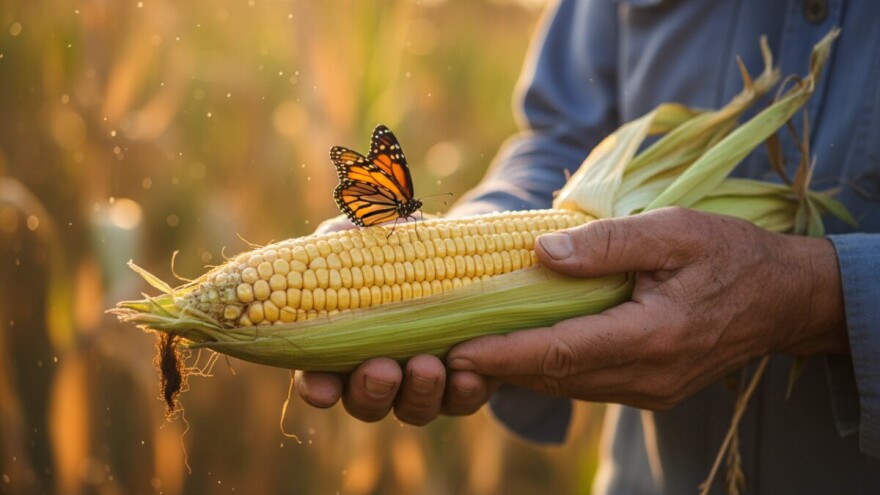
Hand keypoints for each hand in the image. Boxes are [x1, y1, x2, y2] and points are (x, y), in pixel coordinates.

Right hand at [296, 214, 491, 423]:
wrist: (459, 248)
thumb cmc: (395, 243)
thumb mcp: (366, 232)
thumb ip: (342, 238)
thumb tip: (331, 239)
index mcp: (342, 347)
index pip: (318, 380)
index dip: (317, 388)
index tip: (323, 389)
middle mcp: (379, 374)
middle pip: (366, 402)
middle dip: (372, 390)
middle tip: (383, 369)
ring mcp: (421, 384)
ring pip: (414, 408)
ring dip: (419, 393)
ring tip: (428, 365)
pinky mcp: (463, 383)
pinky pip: (463, 400)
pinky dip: (465, 391)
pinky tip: (469, 374)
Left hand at [447, 207, 847, 409]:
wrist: (783, 299)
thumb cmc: (729, 255)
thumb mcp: (674, 230)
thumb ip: (607, 243)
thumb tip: (541, 253)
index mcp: (654, 335)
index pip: (561, 351)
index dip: (504, 353)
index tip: (454, 349)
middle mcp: (646, 376)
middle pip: (554, 375)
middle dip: (496, 366)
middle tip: (440, 349)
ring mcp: (648, 390)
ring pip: (566, 384)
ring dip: (517, 370)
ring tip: (467, 348)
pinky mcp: (647, 390)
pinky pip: (584, 382)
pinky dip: (548, 367)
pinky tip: (520, 348)